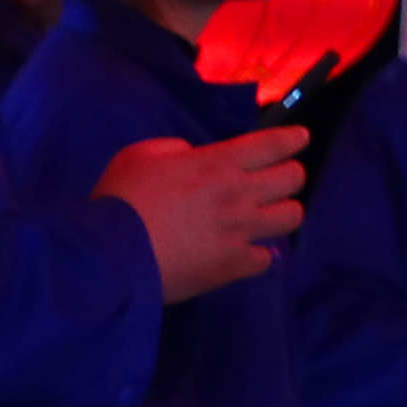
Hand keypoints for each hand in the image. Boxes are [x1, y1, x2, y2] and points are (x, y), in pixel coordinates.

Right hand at [97, 128, 308, 302]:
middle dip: (289, 175)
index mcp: (220, 162)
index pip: (276, 143)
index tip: (299, 139)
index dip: (293, 139)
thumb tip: (192, 156)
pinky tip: (245, 253)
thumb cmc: (120, 200)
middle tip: (276, 180)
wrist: (107, 256)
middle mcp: (240, 193)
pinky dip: (257, 255)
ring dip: (281, 213)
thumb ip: (175, 149)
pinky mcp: (231, 267)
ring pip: (292, 216)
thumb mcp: (141, 155)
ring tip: (265, 216)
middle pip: (294, 178)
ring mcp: (240, 231)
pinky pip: (266, 259)